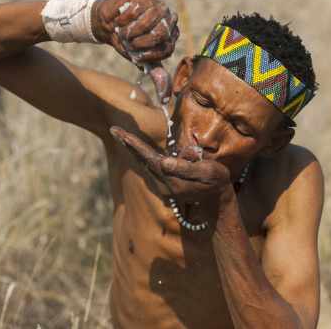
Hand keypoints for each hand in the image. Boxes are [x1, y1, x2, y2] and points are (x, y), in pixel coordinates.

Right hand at [93, 0, 178, 103]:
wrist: (109, 26)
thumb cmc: (128, 44)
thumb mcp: (143, 60)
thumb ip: (157, 75)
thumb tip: (165, 99)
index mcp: (173, 34)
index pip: (166, 48)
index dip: (148, 54)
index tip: (136, 54)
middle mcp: (169, 17)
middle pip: (160, 34)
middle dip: (140, 43)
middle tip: (129, 44)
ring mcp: (157, 4)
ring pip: (147, 22)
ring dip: (130, 32)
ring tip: (124, 32)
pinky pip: (134, 12)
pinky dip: (123, 21)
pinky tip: (121, 21)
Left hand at [109, 126, 235, 213]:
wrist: (217, 201)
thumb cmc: (216, 182)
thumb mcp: (207, 173)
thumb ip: (185, 168)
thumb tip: (164, 162)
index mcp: (172, 180)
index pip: (151, 160)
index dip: (138, 146)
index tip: (125, 135)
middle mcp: (163, 185)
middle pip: (142, 161)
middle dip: (128, 144)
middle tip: (114, 129)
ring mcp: (163, 186)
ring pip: (144, 164)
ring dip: (132, 149)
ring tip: (120, 134)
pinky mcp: (164, 185)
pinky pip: (149, 167)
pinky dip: (140, 155)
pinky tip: (134, 147)